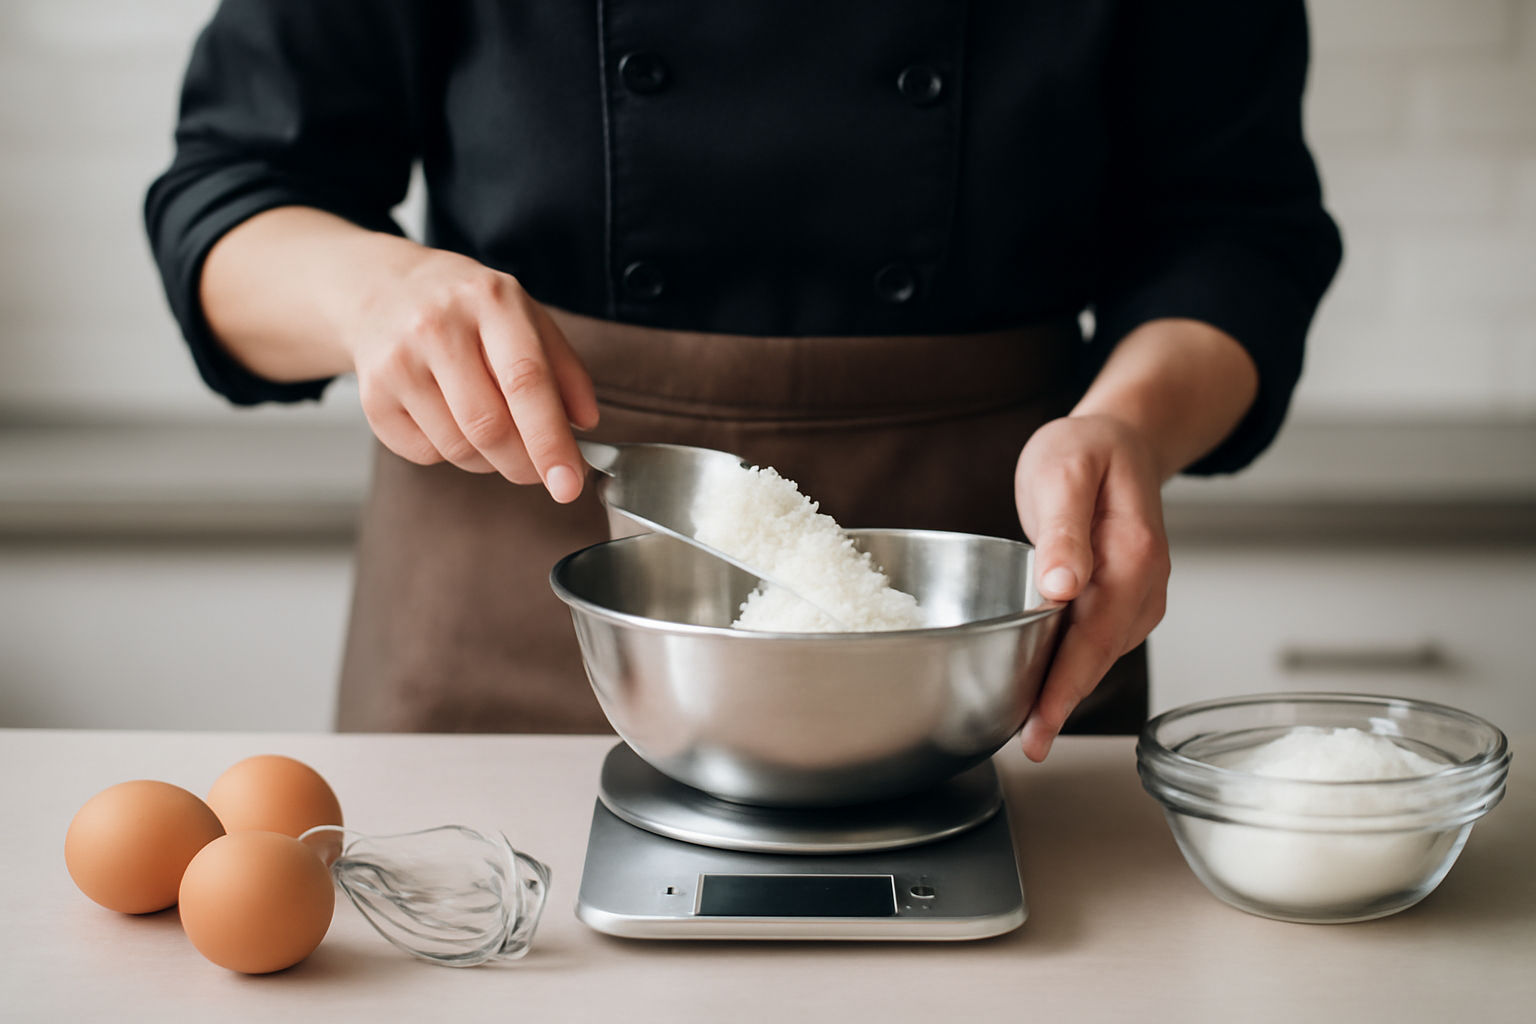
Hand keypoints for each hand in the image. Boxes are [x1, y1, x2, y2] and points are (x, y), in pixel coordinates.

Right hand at [345, 246, 598, 500]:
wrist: (386, 290)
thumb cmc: (469, 311)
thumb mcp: (527, 318)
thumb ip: (565, 370)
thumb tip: (585, 424)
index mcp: (490, 301)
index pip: (526, 381)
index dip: (551, 440)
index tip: (570, 482)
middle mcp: (437, 326)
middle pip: (489, 426)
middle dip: (524, 465)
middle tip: (542, 473)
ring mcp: (398, 360)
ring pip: (458, 448)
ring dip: (489, 460)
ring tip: (492, 429)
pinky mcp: (371, 394)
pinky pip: (426, 454)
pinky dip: (450, 453)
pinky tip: (450, 419)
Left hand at [1015, 415, 1169, 760]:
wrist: (1120, 438)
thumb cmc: (1087, 450)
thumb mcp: (1066, 472)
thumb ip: (1065, 530)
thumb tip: (1061, 588)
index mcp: (1134, 554)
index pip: (1097, 635)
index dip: (1066, 686)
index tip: (1040, 725)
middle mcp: (1145, 583)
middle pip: (1100, 656)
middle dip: (1063, 703)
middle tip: (1030, 746)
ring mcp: (1138, 595)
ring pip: (1099, 654)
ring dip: (1066, 689)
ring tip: (1029, 729)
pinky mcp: (1123, 599)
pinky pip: (1096, 640)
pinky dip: (1071, 665)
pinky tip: (1042, 686)